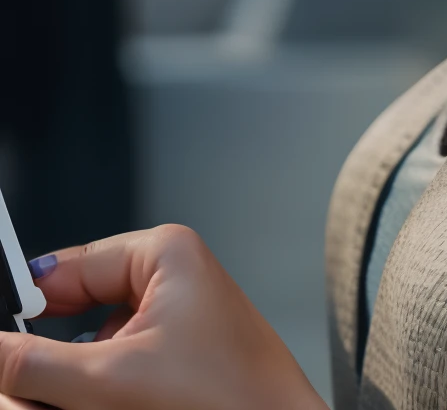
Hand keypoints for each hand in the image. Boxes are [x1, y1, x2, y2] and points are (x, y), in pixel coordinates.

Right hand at [0, 226, 323, 409]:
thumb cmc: (223, 398)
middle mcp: (172, 278)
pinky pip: (115, 371)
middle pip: (72, 313)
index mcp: (163, 253)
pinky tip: (102, 407)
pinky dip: (94, 395)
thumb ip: (32, 366)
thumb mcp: (106, 382)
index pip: (63, 269)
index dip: (21, 309)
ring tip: (76, 401)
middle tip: (27, 392)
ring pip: (89, 351)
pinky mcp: (176, 361)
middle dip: (46, 360)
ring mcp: (175, 321)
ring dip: (67, 385)